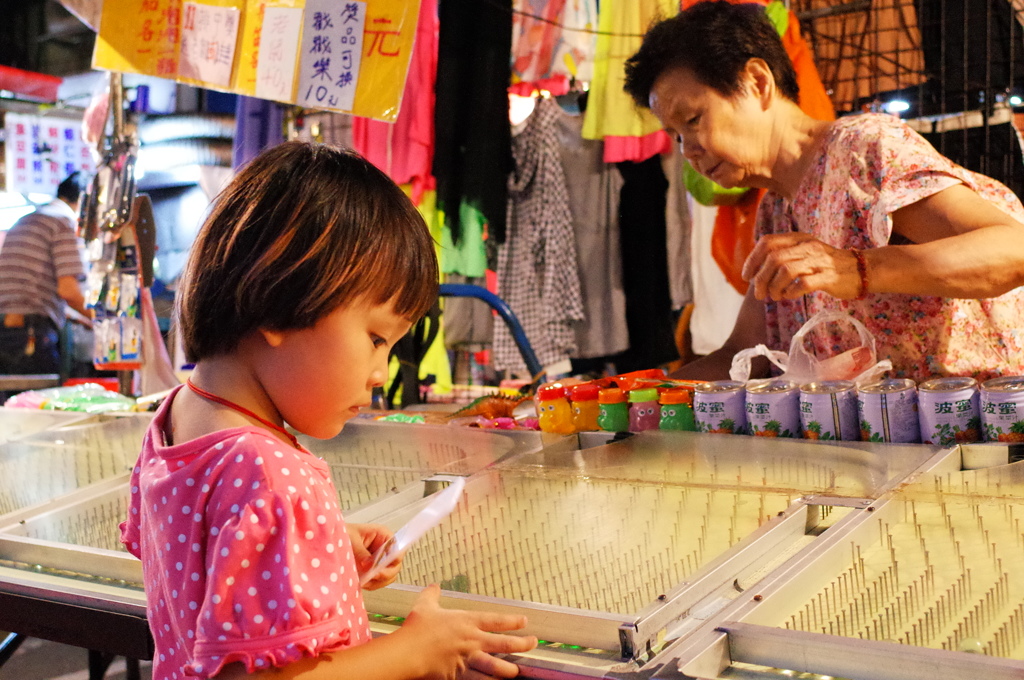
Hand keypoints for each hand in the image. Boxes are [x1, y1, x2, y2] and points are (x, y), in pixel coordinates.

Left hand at [346, 523, 401, 589]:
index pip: (397, 549)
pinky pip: (379, 581)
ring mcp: (380, 561)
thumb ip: (360, 552)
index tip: (379, 568)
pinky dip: (371, 584)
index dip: (392, 560)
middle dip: (384, 574)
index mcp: (384, 536)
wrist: (333, 538)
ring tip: (364, 582)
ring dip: (377, 581)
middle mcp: (385, 549)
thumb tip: (369, 565)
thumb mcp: (351, 539)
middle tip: (371, 577)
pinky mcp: (374, 570)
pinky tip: (361, 582)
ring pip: (388, 576)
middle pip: (395, 566)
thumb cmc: (343, 533)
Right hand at [399, 584, 537, 679]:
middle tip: (533, 644)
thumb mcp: (424, 606)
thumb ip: (432, 595)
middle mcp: (472, 640)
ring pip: (495, 666)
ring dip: (508, 670)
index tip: (525, 621)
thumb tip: (434, 585)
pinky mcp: (459, 675)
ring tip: (516, 671)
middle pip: (504, 643)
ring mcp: (468, 659)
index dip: (513, 621)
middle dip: (522, 644)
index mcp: (467, 621)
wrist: (409, 652)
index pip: (496, 621)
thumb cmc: (417, 628)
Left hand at [742, 233, 861, 300]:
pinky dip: (791, 292)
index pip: (767, 242)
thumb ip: (781, 258)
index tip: (747, 277)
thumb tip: (754, 274)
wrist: (862, 270)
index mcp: (797, 239)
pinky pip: (804, 283)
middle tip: (760, 294)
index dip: (752, 260)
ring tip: (775, 297)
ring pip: (786, 270)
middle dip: (761, 279)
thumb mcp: (803, 254)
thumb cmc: (826, 265)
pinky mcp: (828, 276)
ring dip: (774, 287)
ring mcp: (818, 260)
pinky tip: (789, 296)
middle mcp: (807, 246)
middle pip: (773, 258)